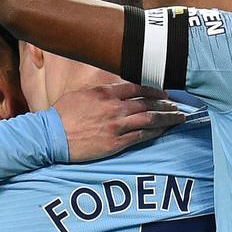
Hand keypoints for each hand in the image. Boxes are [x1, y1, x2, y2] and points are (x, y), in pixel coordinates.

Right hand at [53, 81, 183, 160]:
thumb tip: (116, 91)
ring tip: (179, 117)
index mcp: (105, 93)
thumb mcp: (81, 94)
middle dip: (166, 104)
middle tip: (177, 105)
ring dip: (167, 117)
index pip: (137, 87)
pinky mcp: (115, 143)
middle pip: (147, 103)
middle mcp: (113, 107)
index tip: (164, 93)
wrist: (51, 136)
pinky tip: (165, 130)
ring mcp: (115, 125)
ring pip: (149, 119)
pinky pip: (141, 136)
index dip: (154, 90)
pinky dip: (156, 132)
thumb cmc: (62, 116)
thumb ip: (101, 92)